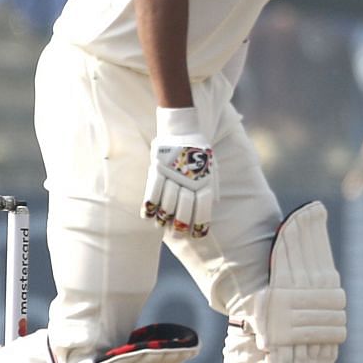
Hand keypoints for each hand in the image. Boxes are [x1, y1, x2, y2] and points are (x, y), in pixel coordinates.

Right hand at [144, 112, 214, 235]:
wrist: (182, 128)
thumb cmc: (197, 150)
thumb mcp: (211, 164)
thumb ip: (213, 183)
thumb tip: (214, 203)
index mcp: (205, 178)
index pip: (204, 205)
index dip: (200, 222)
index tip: (198, 235)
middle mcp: (189, 177)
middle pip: (185, 206)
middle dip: (182, 224)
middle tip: (178, 234)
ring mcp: (172, 173)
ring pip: (167, 201)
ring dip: (164, 217)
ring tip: (162, 225)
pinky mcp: (157, 167)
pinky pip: (152, 189)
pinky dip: (150, 204)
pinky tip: (148, 214)